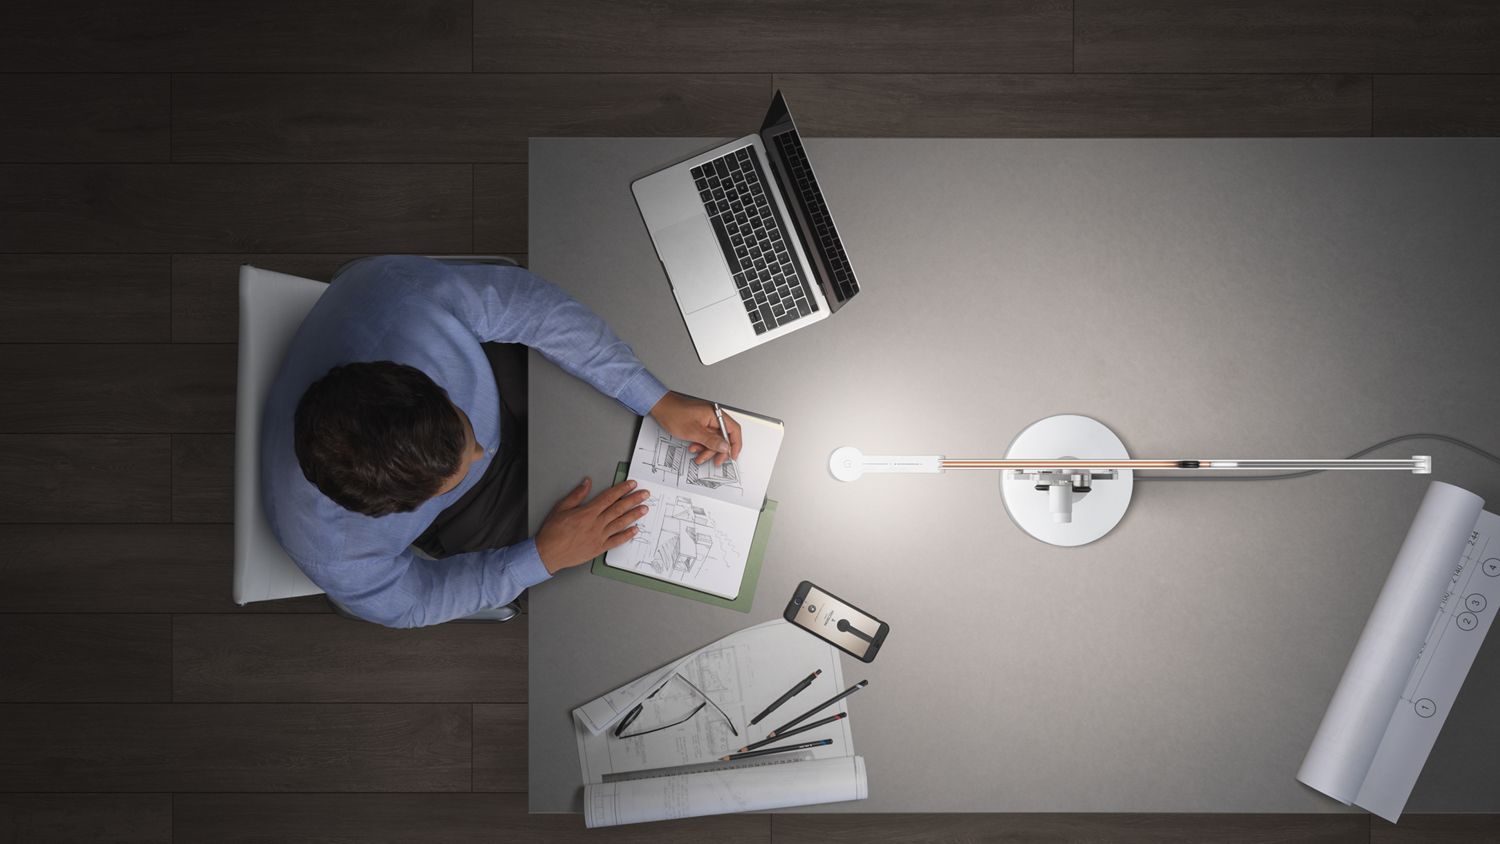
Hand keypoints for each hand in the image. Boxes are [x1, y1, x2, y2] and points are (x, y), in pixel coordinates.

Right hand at [535, 478, 650, 573]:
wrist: (548, 553)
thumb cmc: (552, 532)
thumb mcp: (561, 508)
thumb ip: (576, 495)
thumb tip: (587, 483)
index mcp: (587, 513)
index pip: (609, 497)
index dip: (622, 489)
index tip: (632, 484)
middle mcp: (596, 524)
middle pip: (619, 509)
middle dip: (633, 500)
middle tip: (645, 494)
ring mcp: (599, 537)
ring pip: (621, 523)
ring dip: (634, 515)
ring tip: (644, 509)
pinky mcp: (598, 548)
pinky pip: (616, 541)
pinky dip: (627, 535)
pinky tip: (635, 530)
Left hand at [649, 391, 742, 466]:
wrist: (660, 407)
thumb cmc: (674, 413)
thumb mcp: (693, 431)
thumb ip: (711, 440)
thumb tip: (725, 447)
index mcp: (715, 415)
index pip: (734, 430)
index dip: (735, 444)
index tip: (733, 456)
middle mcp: (713, 416)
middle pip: (724, 437)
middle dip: (718, 451)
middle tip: (715, 461)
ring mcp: (707, 420)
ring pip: (714, 439)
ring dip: (707, 450)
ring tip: (699, 456)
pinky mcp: (700, 423)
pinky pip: (706, 436)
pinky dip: (701, 444)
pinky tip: (694, 447)